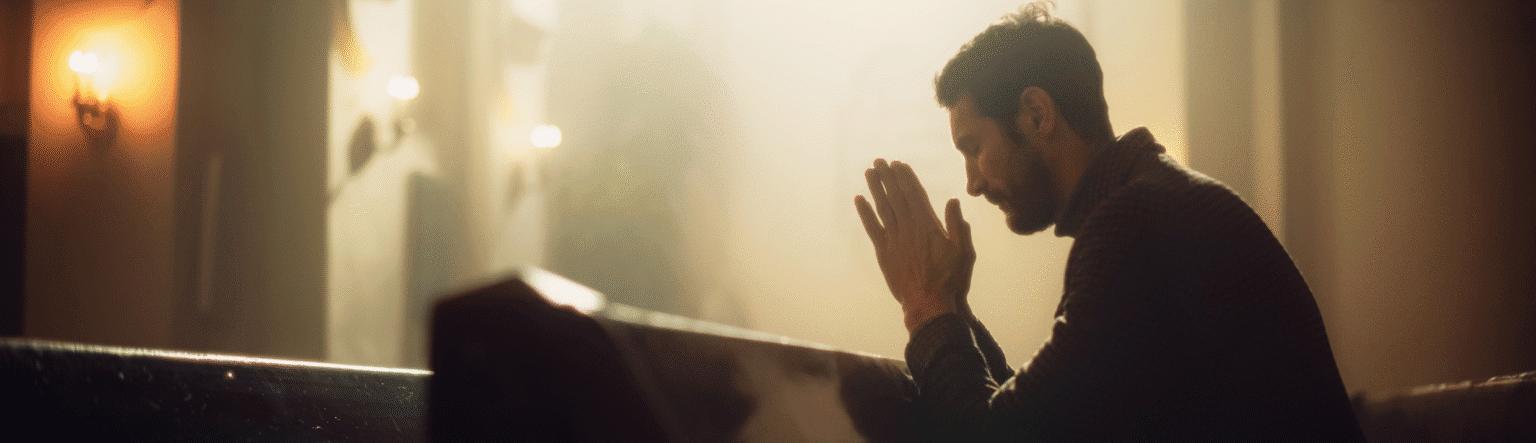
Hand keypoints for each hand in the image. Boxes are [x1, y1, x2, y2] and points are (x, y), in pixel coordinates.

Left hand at [854, 159, 976, 333]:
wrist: (928, 303)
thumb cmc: (949, 279)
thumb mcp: (962, 250)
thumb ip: (957, 225)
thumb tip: (953, 201)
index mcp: (927, 225)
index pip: (914, 194)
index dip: (905, 178)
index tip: (898, 164)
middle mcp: (908, 227)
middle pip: (896, 197)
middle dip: (888, 177)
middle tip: (880, 161)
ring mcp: (894, 239)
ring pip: (882, 208)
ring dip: (876, 188)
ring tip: (870, 172)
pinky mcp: (883, 252)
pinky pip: (872, 228)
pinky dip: (865, 213)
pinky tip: (859, 200)